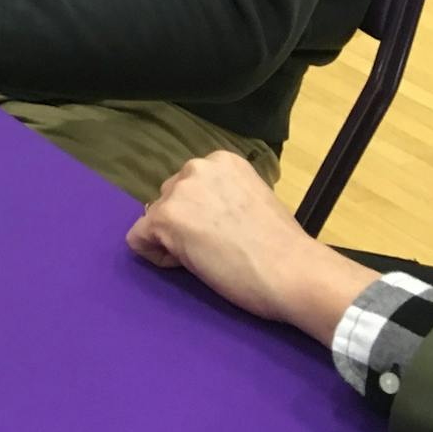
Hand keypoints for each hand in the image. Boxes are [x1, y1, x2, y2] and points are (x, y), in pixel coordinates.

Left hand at [127, 152, 378, 341]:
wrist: (294, 271)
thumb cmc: (283, 247)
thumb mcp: (252, 200)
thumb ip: (223, 197)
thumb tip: (202, 212)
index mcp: (222, 160)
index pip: (190, 186)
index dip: (203, 214)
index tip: (229, 232)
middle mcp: (196, 167)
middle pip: (170, 199)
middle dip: (186, 223)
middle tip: (219, 247)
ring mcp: (178, 191)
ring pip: (154, 219)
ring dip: (173, 239)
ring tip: (210, 256)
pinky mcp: (164, 218)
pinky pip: (138, 239)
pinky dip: (157, 256)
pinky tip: (189, 264)